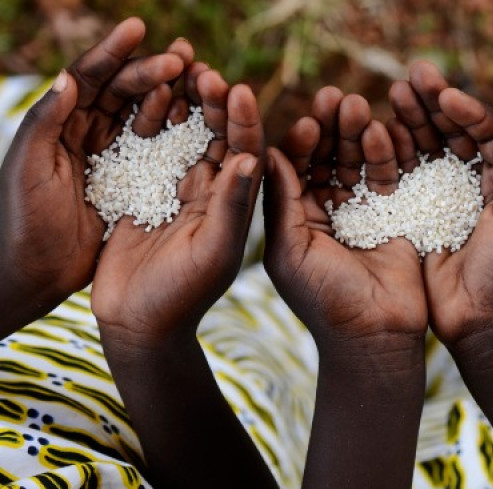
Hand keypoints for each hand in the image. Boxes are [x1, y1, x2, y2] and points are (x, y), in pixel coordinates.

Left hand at [0, 19, 190, 331]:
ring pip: (142, 116)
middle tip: (185, 56)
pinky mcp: (128, 182)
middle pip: (122, 92)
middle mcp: (84, 134)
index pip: (88, 79)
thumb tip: (69, 78)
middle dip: (152, 69)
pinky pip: (155, 150)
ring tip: (198, 80)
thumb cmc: (23, 221)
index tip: (139, 29)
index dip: (112, 53)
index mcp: (59, 124)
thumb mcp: (28, 169)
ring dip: (168, 95)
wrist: (33, 272)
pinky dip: (174, 133)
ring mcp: (109, 157)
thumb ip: (45, 123)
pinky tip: (197, 123)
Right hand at [91, 67, 263, 347]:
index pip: (249, 153)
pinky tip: (148, 95)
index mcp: (239, 205)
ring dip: (187, 105)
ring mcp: (181, 190)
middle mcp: (215, 192)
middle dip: (217, 103)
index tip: (239, 89)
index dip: (246, 121)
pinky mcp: (148, 191)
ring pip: (187, 136)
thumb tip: (249, 157)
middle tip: (206, 70)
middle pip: (220, 136)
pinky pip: (152, 148)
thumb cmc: (182, 297)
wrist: (138, 323)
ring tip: (179, 71)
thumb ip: (231, 208)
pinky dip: (151, 121)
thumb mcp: (214, 253)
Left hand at [263, 87, 426, 352]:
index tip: (307, 120)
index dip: (299, 141)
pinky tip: (382, 131)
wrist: (375, 335)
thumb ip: (280, 203)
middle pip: (326, 156)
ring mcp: (361, 209)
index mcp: (294, 217)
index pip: (293, 167)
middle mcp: (326, 208)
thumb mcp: (290, 251)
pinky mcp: (394, 213)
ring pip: (357, 161)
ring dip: (357, 133)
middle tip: (335, 97)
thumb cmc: (324, 300)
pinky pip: (389, 177)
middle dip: (330, 127)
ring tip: (358, 106)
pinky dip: (387, 154)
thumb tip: (263, 152)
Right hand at [388, 61, 492, 345]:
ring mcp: (444, 201)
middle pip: (450, 135)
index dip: (464, 111)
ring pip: (424, 152)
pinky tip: (372, 133)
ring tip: (388, 94)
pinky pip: (401, 182)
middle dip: (431, 106)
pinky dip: (388, 158)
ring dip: (408, 123)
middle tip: (410, 76)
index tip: (444, 94)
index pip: (484, 134)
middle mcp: (474, 185)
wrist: (483, 326)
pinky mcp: (417, 219)